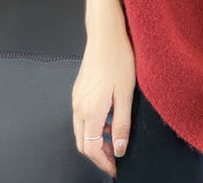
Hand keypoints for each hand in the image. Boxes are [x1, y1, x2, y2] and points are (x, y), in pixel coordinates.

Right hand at [72, 32, 135, 177]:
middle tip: (115, 157)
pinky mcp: (78, 90)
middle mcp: (78, 107)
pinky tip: (109, 119)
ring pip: (81, 131)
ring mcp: (76, 98)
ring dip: (96, 140)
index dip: (104, 162)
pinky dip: (93, 126)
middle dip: (98, 154)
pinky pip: (82, 117)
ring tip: (116, 138)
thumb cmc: (118, 59)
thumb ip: (122, 125)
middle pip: (83, 143)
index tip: (115, 168)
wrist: (106, 35)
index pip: (92, 148)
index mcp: (90, 111)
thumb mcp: (126, 94)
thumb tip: (120, 149)